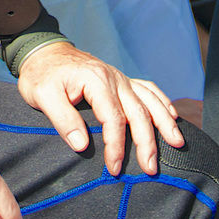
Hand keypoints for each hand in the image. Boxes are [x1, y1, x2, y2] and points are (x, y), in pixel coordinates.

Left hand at [14, 43, 184, 176]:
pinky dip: (162, 102)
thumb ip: (62, 119)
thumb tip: (82, 144)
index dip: (116, 145)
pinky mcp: (121, 80)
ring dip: (165, 123)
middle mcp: (114, 78)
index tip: (114, 168)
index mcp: (96, 81)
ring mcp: (121, 78)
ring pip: (149, 100)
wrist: (44, 51)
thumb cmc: (41, 74)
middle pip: (138, 112)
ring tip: (178, 143)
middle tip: (151, 168)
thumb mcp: (42, 95)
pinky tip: (172, 116)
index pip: (113, 118)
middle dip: (147, 142)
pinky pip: (148, 89)